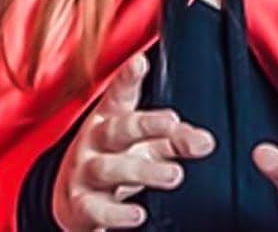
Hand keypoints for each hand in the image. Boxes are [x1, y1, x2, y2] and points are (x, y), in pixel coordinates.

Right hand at [52, 53, 214, 230]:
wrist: (73, 202)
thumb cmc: (112, 163)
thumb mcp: (140, 147)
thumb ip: (173, 141)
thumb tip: (204, 140)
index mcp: (108, 120)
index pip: (119, 95)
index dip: (128, 78)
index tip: (141, 62)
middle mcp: (94, 142)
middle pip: (116, 128)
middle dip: (143, 125)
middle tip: (172, 123)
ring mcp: (85, 172)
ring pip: (109, 167)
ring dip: (142, 171)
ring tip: (174, 174)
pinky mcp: (82, 205)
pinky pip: (97, 209)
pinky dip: (117, 214)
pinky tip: (138, 214)